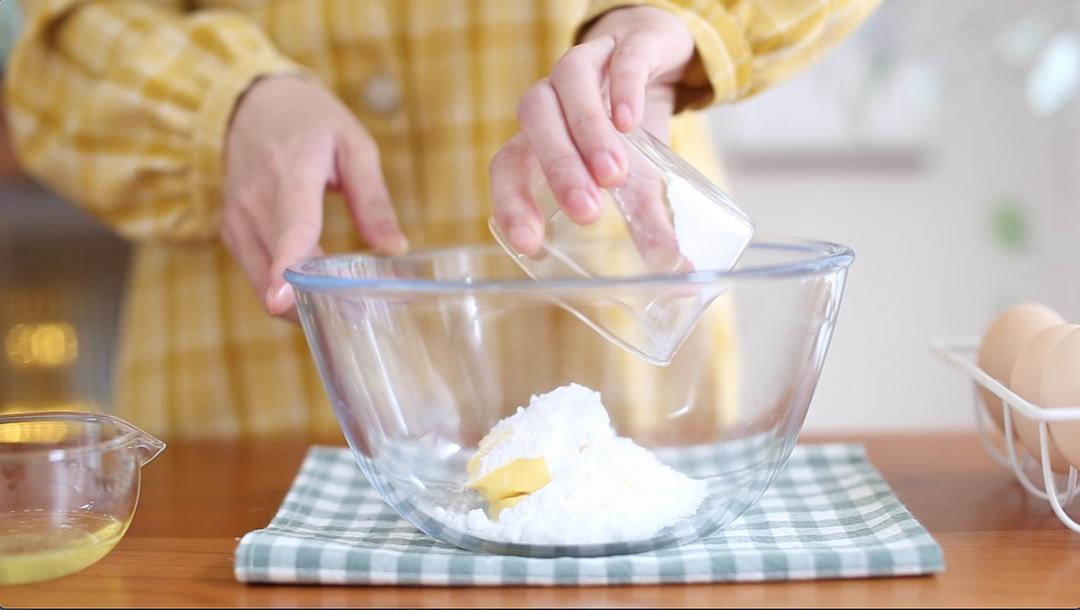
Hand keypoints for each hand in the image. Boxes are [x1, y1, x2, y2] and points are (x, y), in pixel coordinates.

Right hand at [223, 75, 406, 316]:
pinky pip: (255, 274)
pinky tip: (313, 291)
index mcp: (290, 178)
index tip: (282, 302)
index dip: (285, 271)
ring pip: (261, 283)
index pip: (289, 231)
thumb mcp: (353, 146)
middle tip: (360, 315)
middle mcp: (255, 205)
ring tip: (341, 308)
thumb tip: (395, 248)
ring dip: (297, 303)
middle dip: (313, 302)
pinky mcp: (232, 233)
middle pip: (275, 272)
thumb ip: (373, 200)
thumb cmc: (308, 120)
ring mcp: (238, 221)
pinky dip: (282, 290)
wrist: (248, 103)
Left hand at [490, 6, 695, 254]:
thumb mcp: (637, 178)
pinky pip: (619, 59)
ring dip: (586, 131)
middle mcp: (553, 96)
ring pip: (568, 84)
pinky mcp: (629, 45)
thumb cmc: (628, 129)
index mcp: (539, 136)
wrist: (656, 53)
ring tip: (613, 176)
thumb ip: (647, 222)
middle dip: (559, 170)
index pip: (509, 165)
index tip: (531, 243)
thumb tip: (677, 274)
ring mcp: (588, 64)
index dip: (513, 203)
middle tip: (587, 212)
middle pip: (536, 122)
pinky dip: (623, 88)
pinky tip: (630, 121)